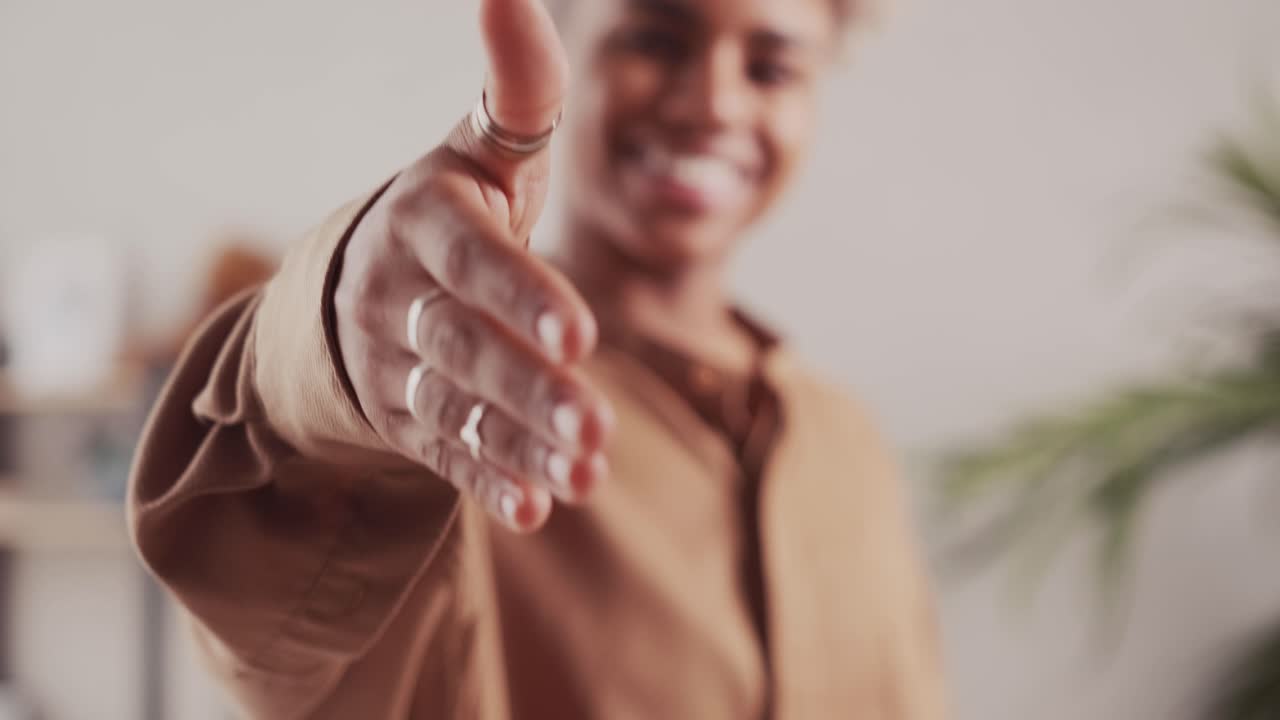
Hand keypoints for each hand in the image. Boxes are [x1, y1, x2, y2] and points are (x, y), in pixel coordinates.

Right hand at [333, 0, 612, 532]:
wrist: (350, 288)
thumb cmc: (445, 213)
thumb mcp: (476, 152)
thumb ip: (515, 92)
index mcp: (424, 222)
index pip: (471, 260)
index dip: (522, 296)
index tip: (580, 335)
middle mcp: (400, 298)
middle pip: (466, 347)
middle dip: (529, 389)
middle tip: (594, 427)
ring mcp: (397, 366)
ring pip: (458, 409)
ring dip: (520, 445)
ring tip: (584, 476)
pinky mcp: (405, 418)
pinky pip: (443, 453)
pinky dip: (487, 480)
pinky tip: (533, 508)